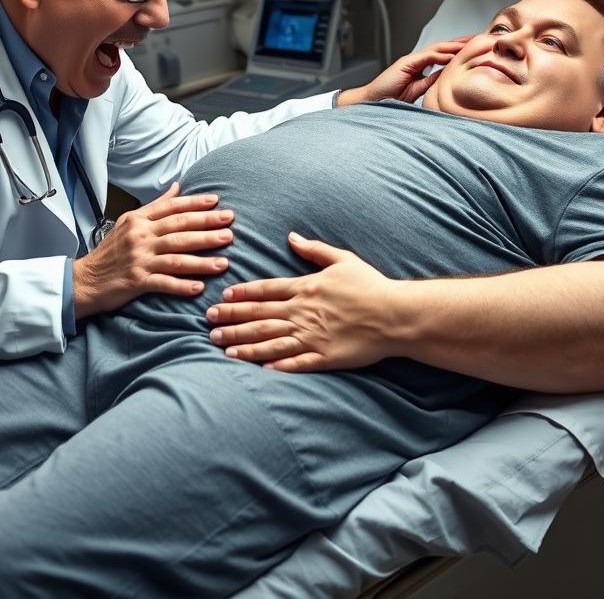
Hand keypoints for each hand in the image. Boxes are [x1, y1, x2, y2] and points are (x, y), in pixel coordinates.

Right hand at [73, 183, 233, 318]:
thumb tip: (177, 187)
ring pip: (176, 257)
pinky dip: (182, 285)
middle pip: (179, 230)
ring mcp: (139, 259)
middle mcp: (140, 237)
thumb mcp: (129, 222)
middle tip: (230, 228)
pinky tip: (199, 287)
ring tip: (225, 262)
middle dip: (206, 228)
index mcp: (139, 219)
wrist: (85, 279)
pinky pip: (163, 283)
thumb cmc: (111, 250)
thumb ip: (156, 206)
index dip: (195, 204)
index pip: (172, 208)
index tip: (217, 202)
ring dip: (202, 260)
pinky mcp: (136, 281)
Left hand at [205, 233, 395, 371]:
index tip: (222, 296)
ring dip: (244, 343)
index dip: (241, 294)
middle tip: (209, 322)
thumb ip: (314, 250)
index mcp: (306, 287)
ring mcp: (312, 336)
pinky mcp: (323, 357)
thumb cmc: (370, 285)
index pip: (265, 290)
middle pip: (260, 316)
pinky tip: (255, 367)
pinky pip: (294, 362)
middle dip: (232, 318)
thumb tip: (291, 237)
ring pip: (269, 340)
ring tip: (222, 345)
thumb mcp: (342, 259)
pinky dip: (273, 365)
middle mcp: (303, 311)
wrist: (395, 314)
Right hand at [337, 36, 471, 106]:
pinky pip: (426, 56)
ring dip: (453, 45)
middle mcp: (415, 60)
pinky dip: (440, 54)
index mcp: (419, 66)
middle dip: (459, 42)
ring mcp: (410, 60)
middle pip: (441, 47)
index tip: (473, 49)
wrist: (372, 101)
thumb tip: (446, 77)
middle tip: (478, 38)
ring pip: (436, 48)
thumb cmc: (389, 97)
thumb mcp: (417, 89)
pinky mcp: (405, 63)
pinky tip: (452, 54)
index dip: (457, 51)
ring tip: (469, 42)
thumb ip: (430, 81)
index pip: (442, 55)